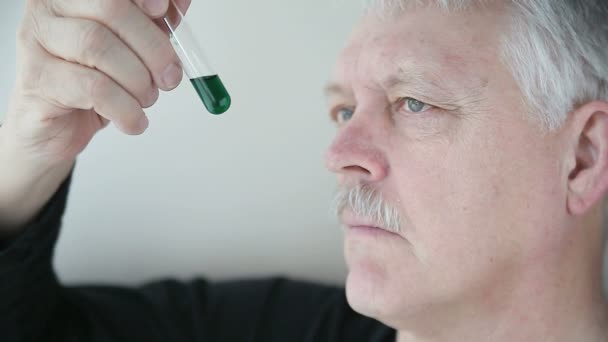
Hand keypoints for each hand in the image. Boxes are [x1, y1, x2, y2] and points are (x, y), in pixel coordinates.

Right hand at [0, 0, 190, 229]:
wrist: (56, 129)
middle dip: (153, 47)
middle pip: (110, 10)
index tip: (163, 11)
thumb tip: (180, 2)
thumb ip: (152, 25)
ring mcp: (36, 41)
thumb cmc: (93, 84)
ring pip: (99, 47)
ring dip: (138, 81)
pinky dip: (125, 109)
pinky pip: (93, 88)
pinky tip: (133, 121)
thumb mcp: (131, 50)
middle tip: (170, 77)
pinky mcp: (36, 78)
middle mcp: (48, 9)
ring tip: (146, 100)